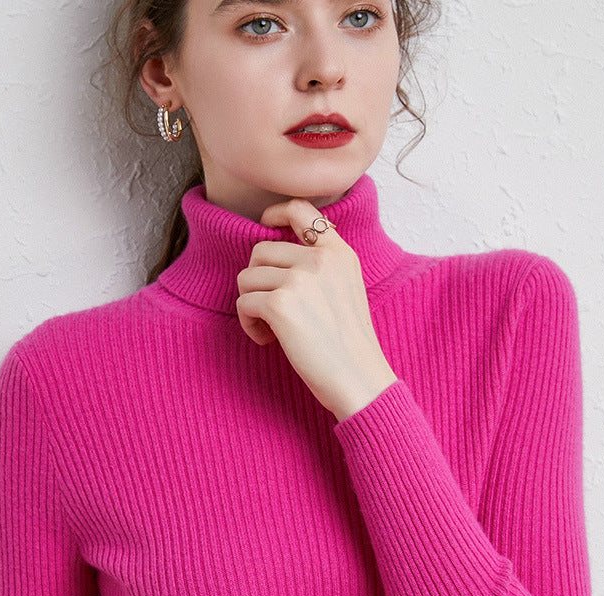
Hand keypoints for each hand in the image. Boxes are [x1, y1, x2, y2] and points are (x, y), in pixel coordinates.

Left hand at [235, 198, 396, 421]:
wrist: (360, 378)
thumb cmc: (349, 344)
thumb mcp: (347, 288)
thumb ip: (321, 265)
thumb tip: (272, 254)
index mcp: (339, 253)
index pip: (300, 208)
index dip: (275, 213)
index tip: (266, 226)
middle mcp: (320, 259)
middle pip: (260, 250)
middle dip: (258, 280)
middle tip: (272, 309)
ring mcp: (299, 280)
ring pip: (246, 278)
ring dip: (251, 305)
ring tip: (271, 328)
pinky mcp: (280, 305)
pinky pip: (243, 303)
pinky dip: (249, 324)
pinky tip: (268, 340)